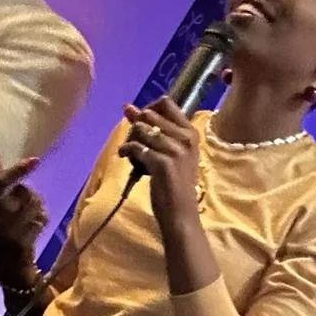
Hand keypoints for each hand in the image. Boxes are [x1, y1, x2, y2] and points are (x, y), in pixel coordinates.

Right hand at [0, 158, 46, 284]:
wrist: (10, 265)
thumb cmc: (4, 232)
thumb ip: (1, 187)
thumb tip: (3, 158)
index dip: (16, 170)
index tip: (35, 161)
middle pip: (23, 190)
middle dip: (30, 196)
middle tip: (30, 205)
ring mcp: (6, 229)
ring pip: (34, 203)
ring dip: (38, 208)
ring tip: (31, 219)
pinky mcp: (21, 240)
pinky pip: (41, 218)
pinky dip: (42, 220)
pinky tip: (35, 229)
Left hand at [118, 99, 200, 229]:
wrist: (180, 212)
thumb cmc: (175, 184)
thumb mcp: (170, 153)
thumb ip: (152, 129)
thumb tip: (128, 107)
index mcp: (191, 132)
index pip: (166, 103)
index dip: (148, 108)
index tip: (141, 122)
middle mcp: (186, 138)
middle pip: (150, 114)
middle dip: (136, 125)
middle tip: (134, 142)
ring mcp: (175, 150)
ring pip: (141, 129)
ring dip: (130, 139)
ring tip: (131, 153)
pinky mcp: (162, 163)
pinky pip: (136, 147)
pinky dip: (126, 150)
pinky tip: (125, 156)